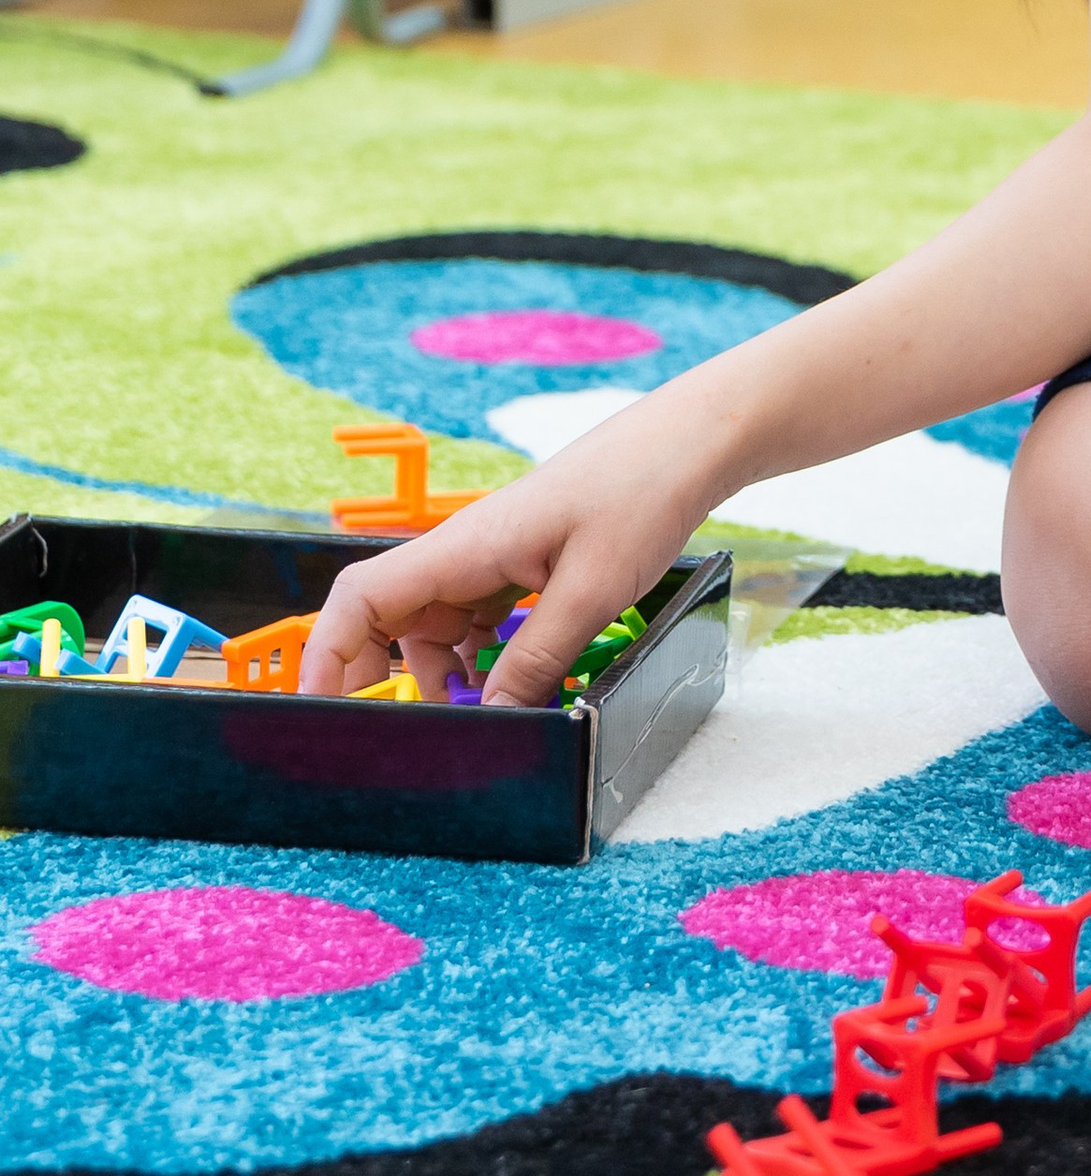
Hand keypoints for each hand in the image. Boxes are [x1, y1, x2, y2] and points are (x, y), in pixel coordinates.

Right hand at [299, 405, 713, 706]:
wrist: (687, 442)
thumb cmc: (638, 494)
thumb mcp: (588, 593)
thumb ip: (534, 663)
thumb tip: (492, 720)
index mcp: (463, 547)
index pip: (361, 599)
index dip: (328, 655)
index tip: (317, 708)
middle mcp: (464, 550)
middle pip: (391, 619)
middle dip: (389, 677)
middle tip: (412, 732)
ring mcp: (492, 555)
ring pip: (438, 625)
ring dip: (448, 672)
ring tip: (486, 712)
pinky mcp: (522, 561)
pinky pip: (479, 617)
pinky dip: (486, 655)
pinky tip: (519, 681)